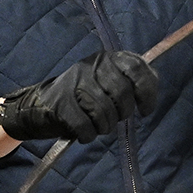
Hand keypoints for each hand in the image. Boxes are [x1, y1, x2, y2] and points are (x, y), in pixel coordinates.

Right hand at [0, 50, 157, 143]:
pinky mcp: (61, 103)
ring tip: (99, 127)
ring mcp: (74, 83)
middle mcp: (91, 65)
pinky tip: (86, 133)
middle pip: (122, 92)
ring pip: (104, 111)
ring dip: (105, 126)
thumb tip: (152, 84)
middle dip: (123, 113)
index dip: (146, 92)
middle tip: (116, 119)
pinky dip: (88, 135)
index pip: (136, 68)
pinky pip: (85, 125)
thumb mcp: (106, 81)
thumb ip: (131, 80)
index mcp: (107, 58)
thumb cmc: (82, 96)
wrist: (40, 105)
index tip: (145, 110)